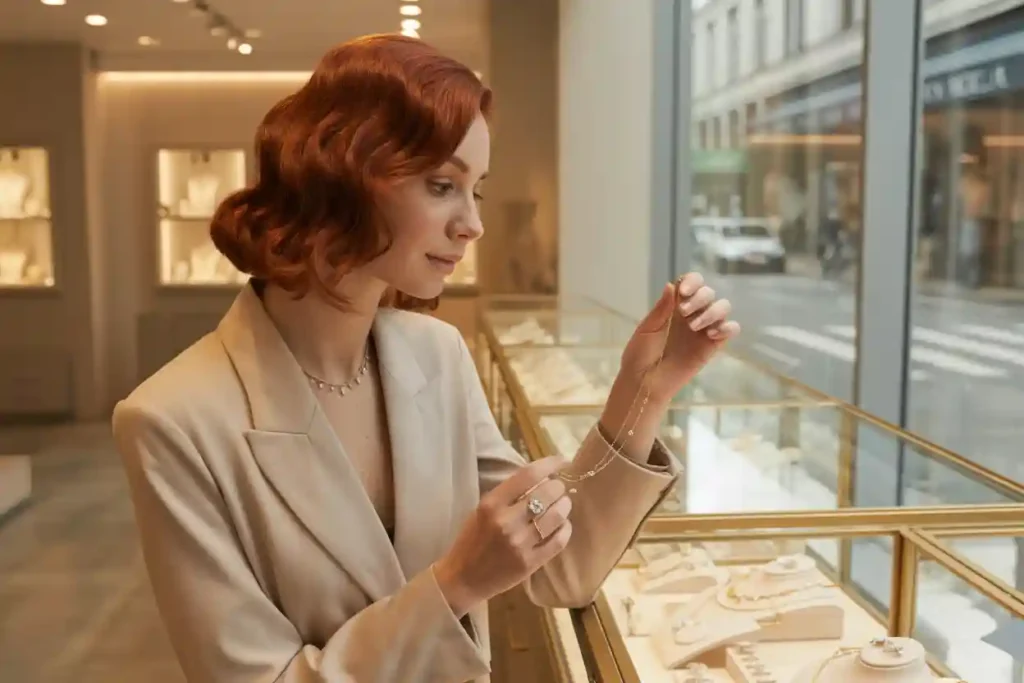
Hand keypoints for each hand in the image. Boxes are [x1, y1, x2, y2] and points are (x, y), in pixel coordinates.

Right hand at [432, 457, 572, 617]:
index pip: (528, 475)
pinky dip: (565, 529)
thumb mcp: (481, 510)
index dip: (550, 464)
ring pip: (557, 515)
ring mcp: (520, 543)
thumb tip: (541, 477)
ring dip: (564, 506)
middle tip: (558, 488)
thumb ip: (507, 495)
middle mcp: (506, 521)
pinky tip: (563, 525)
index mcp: (491, 504)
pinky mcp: (530, 563)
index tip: (562, 460)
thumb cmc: (471, 540)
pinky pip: (559, 540)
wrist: (463, 579)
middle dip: (558, 487)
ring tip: (562, 505)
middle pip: (547, 493)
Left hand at [619, 272, 739, 402]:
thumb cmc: (640, 354)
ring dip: (712, 311)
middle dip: (700, 298)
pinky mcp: (712, 347)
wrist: (644, 381)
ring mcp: (703, 330)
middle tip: (684, 312)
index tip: (683, 292)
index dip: (693, 282)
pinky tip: (711, 334)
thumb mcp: (647, 328)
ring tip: (694, 326)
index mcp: (675, 306)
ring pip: (723, 308)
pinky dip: (727, 327)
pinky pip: (730, 330)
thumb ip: (662, 309)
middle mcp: (693, 314)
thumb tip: (672, 285)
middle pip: (709, 293)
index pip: (692, 284)